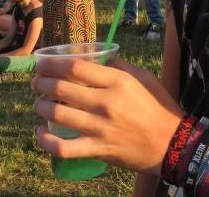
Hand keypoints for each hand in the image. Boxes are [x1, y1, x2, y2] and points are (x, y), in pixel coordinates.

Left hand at [32, 57, 182, 174]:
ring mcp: (100, 128)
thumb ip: (118, 66)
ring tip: (39, 103)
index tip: (43, 63)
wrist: (171, 143)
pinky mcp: (97, 150)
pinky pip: (63, 148)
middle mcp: (106, 103)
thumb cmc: (158, 106)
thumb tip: (96, 57)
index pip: (75, 67)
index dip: (52, 63)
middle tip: (37, 82)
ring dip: (40, 106)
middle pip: (60, 88)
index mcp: (117, 81)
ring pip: (57, 114)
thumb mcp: (143, 77)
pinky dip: (45, 141)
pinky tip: (40, 133)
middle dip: (41, 83)